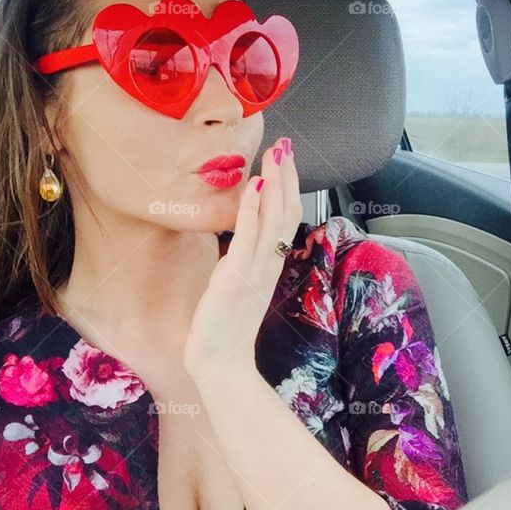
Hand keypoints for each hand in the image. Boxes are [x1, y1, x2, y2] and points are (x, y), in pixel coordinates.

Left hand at [183, 136, 302, 387]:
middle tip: (286, 145)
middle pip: (286, 212)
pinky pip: (249, 236)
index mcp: (269, 265)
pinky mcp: (237, 277)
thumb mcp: (237, 285)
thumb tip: (241, 234)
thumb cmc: (225, 328)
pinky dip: (252, 208)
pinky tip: (254, 184)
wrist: (222, 363)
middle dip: (287, 177)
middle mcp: (269, 264)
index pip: (285, 218)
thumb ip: (243, 259)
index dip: (288, 188)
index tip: (286, 161)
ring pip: (273, 219)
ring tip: (276, 154)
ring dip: (275, 183)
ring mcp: (256, 270)